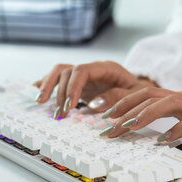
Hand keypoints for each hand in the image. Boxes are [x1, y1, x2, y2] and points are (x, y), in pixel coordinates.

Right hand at [34, 61, 155, 117]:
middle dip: (59, 91)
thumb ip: (118, 98)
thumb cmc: (141, 95)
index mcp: (106, 68)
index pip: (82, 71)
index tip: (68, 106)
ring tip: (41, 102)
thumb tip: (95, 103)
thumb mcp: (136, 97)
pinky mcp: (80, 84)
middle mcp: (93, 69)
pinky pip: (60, 79)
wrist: (143, 94)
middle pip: (67, 71)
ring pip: (60, 72)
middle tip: (59, 113)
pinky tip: (37, 92)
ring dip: (49, 86)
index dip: (72, 87)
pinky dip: (48, 85)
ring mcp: (85, 76)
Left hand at [101, 87, 181, 161]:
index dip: (123, 102)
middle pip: (149, 96)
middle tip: (107, 125)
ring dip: (143, 115)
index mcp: (178, 99)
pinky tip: (161, 142)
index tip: (104, 115)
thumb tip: (145, 131)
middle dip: (125, 109)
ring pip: (165, 104)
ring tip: (127, 128)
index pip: (145, 94)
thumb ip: (171, 121)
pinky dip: (173, 132)